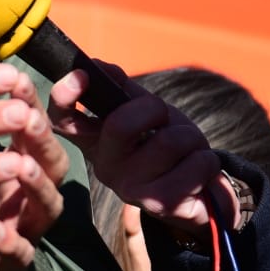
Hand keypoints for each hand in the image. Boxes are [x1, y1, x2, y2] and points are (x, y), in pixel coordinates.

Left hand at [0, 64, 68, 270]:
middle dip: (41, 139)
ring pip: (46, 206)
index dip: (27, 102)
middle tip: (26, 117)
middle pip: (51, 163)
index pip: (32, 127)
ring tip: (20, 166)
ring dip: (34, 185)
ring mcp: (26, 229)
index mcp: (20, 162)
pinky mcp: (11, 266)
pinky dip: (9, 242)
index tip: (13, 77)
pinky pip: (19, 254)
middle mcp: (30, 193)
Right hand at [47, 70, 227, 234]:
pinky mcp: (161, 204)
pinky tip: (198, 172)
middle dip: (154, 109)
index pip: (63, 119)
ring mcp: (131, 189)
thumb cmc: (165, 147)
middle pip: (120, 124)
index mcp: (95, 140)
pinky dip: (206, 161)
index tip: (81, 74)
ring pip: (168, 141)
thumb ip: (122, 89)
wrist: (196, 194)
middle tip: (163, 119)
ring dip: (190, 138)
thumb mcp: (145, 113)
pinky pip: (195, 164)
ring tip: (188, 151)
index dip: (64, 95)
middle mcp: (105, 166)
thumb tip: (99, 66)